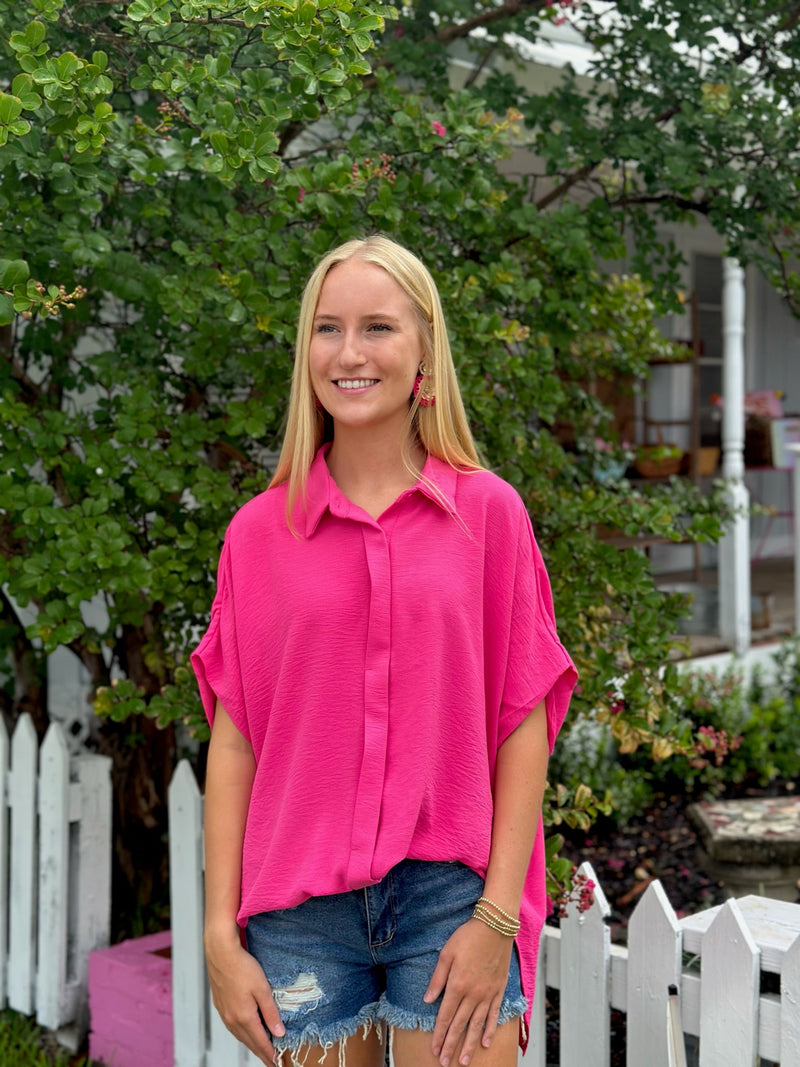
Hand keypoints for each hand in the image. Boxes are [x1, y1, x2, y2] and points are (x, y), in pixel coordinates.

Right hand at [205, 927, 285, 1065]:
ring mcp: (224, 1013)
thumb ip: (270, 1012)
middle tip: (271, 1061)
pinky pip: (233, 1027)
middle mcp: (232, 1019)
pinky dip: (242, 1033)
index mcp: (244, 1017)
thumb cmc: (243, 967)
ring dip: (251, 1044)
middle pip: (249, 1042)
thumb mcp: (262, 988)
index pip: (260, 1042)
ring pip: (240, 1035)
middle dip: (261, 1052)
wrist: (220, 953)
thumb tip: (279, 1033)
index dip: (269, 1054)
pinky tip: (246, 1031)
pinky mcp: (220, 1005)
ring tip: (260, 1050)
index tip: (277, 1063)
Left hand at [423, 918, 513, 1066]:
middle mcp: (473, 994)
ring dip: (469, 1044)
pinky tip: (484, 1042)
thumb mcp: (447, 953)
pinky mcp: (498, 990)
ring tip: (464, 1061)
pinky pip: (493, 1014)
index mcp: (457, 985)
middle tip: (445, 1062)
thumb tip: (428, 1000)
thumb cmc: (468, 936)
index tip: (435, 1050)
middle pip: (460, 1025)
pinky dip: (489, 1030)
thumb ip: (437, 979)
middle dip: (451, 1045)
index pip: (445, 1016)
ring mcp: (487, 994)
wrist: (495, 927)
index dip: (439, 1035)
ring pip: (476, 1025)